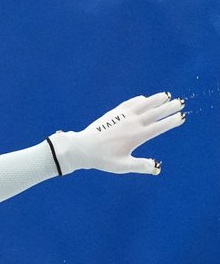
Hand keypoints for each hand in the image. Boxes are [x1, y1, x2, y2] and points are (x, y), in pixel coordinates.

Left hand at [50, 92, 184, 175]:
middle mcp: (133, 123)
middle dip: (169, 107)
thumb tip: (157, 168)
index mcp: (137, 136)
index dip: (172, 121)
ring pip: (144, 104)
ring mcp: (123, 116)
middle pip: (155, 112)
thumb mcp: (122, 166)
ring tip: (166, 96)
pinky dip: (139, 100)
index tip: (181, 117)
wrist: (82, 148)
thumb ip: (140, 166)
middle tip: (180, 103)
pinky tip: (144, 99)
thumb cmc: (102, 159)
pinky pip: (130, 103)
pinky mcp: (114, 113)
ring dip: (156, 99)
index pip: (160, 127)